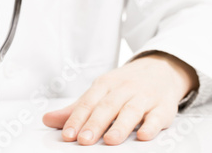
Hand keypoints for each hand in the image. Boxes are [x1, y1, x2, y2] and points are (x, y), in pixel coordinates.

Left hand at [43, 52, 198, 144]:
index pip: (88, 102)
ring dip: (120, 126)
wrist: (161, 70)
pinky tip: (143, 136)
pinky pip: (157, 116)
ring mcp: (144, 97)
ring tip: (109, 141)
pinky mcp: (163, 107)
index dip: (76, 118)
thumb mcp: (100, 92)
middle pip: (107, 106)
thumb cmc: (124, 85)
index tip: (67, 134)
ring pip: (131, 111)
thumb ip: (76, 109)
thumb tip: (48, 120)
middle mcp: (123, 89)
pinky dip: (151, 126)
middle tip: (84, 140)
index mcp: (105, 85)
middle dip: (95, 124)